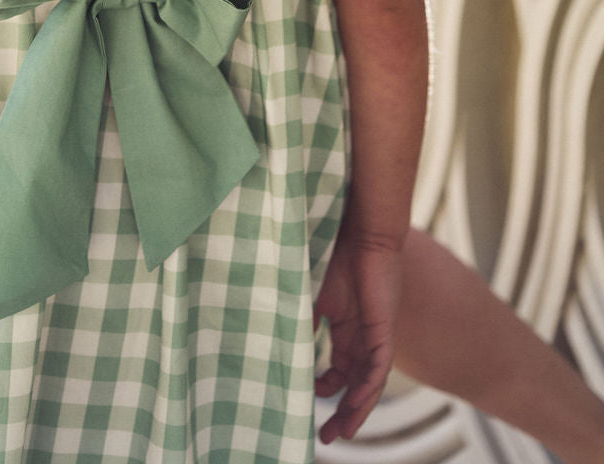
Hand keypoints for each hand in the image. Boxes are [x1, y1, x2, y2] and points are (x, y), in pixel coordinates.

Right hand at [314, 225, 402, 443]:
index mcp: (347, 326)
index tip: (309, 397)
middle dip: (342, 410)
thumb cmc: (335, 253)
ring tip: (341, 432)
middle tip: (326, 435)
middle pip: (355, 383)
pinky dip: (368, 387)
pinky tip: (357, 404)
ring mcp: (375, 334)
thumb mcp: (312, 292)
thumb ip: (303, 317)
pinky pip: (379, 367)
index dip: (327, 387)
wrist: (362, 232)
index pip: (340, 367)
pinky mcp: (384, 329)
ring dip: (356, 409)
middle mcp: (363, 335)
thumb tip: (283, 341)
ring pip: (369, 382)